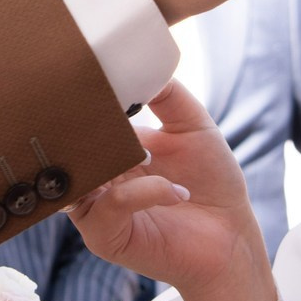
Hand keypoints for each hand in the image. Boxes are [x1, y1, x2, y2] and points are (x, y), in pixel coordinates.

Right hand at [67, 82, 270, 300]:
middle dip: (87, 128)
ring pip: (83, 175)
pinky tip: (176, 192)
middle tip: (109, 112)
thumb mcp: (192, 126)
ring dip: (114, 161)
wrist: (231, 235)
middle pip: (69, 147)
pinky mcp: (105, 237)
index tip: (95, 76)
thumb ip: (167, 95)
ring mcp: (95, 208)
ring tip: (149, 155)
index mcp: (110, 150)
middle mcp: (96, 178)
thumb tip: (140, 63)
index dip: (84, 102)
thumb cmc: (211, 183)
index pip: (81, 122)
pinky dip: (143, 191)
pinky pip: (111, 205)